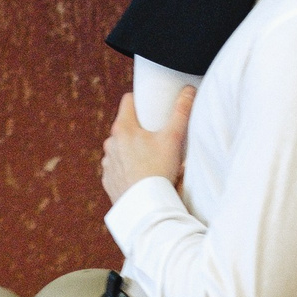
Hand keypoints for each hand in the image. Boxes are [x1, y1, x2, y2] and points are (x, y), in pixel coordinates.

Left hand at [101, 88, 193, 202]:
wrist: (147, 207)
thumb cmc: (159, 170)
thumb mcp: (173, 138)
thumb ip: (181, 112)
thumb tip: (189, 89)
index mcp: (123, 129)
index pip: (128, 101)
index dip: (139, 100)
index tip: (150, 106)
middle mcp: (110, 144)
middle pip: (125, 126)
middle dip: (138, 128)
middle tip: (155, 136)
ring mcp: (108, 164)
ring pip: (120, 148)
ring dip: (131, 150)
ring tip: (150, 159)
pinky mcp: (109, 181)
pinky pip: (117, 169)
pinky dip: (127, 169)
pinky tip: (141, 175)